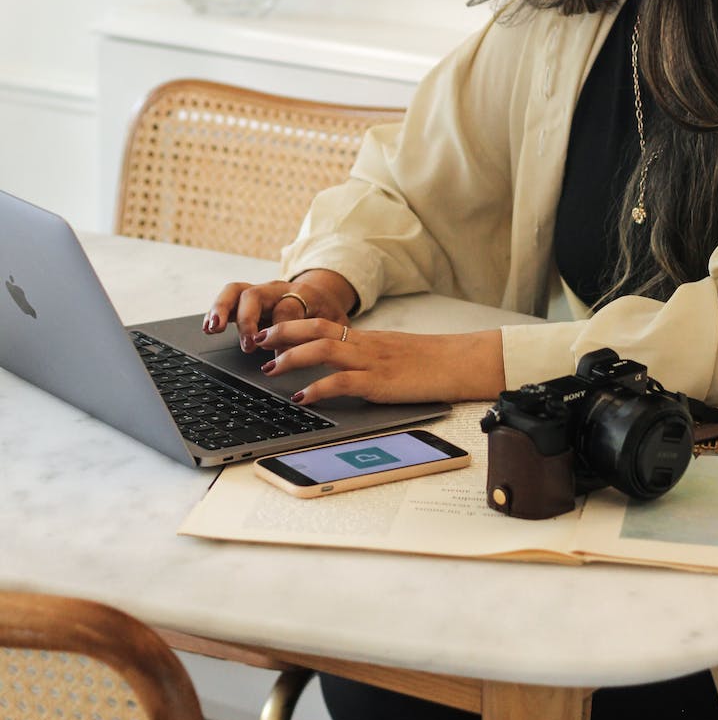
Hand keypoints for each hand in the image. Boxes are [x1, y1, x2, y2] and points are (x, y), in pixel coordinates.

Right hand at [203, 269, 356, 352]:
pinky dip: (216, 310)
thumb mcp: (335, 326)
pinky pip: (229, 297)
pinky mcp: (248, 298)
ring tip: (213, 328)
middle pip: (256, 295)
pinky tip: (208, 327)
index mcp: (304, 293)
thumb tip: (306, 359)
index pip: (287, 310)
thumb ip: (322, 338)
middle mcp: (278, 289)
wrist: (323, 295)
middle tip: (249, 346)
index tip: (278, 359)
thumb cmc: (327, 315)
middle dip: (248, 321)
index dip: (282, 334)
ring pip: (237, 291)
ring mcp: (261, 292)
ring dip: (222, 309)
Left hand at [252, 318, 505, 405]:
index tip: (269, 330)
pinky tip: (302, 397)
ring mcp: (371, 361)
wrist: (458, 362)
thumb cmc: (429, 362)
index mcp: (365, 337)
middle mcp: (364, 343)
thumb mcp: (391, 355)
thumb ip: (365, 358)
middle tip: (257, 341)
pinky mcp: (379, 382)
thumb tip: (340, 371)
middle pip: (315, 328)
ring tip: (270, 367)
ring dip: (292, 357)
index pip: (322, 323)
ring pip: (323, 349)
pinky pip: (342, 382)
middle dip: (282, 332)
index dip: (292, 325)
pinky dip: (317, 388)